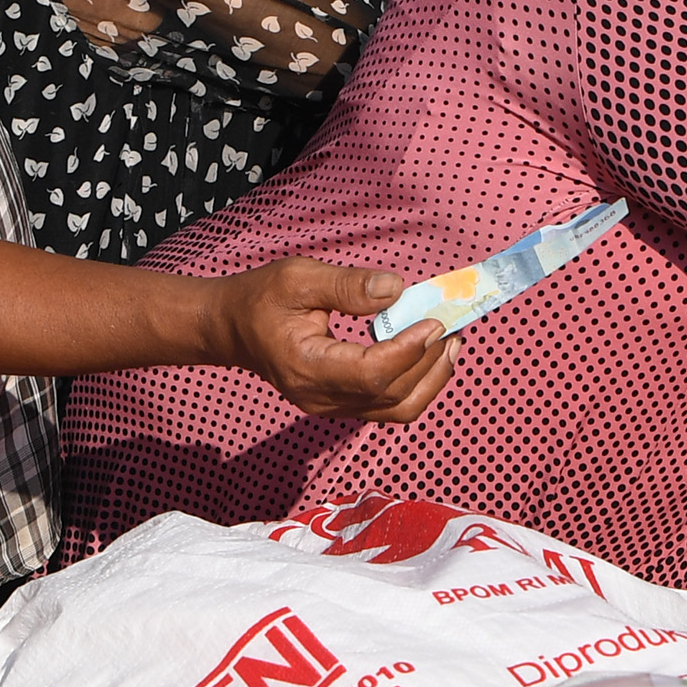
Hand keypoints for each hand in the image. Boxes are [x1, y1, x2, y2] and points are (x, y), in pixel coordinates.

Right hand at [207, 259, 454, 419]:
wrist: (232, 328)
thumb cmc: (261, 299)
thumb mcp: (297, 278)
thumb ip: (346, 285)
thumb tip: (396, 289)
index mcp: (306, 367)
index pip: (370, 373)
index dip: (408, 351)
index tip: (433, 322)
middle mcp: (320, 397)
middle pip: (392, 395)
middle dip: (430, 363)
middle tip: (453, 326)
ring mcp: (332, 407)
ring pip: (397, 409)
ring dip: (432, 379)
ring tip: (452, 343)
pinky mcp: (342, 404)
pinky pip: (389, 405)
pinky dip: (418, 383)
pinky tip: (431, 355)